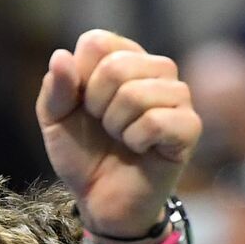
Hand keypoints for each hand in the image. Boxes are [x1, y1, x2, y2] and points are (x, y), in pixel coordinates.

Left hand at [37, 29, 200, 243]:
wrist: (102, 201)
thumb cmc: (83, 155)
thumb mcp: (55, 121)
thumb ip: (55, 89)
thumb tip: (61, 56)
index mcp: (123, 58)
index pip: (97, 42)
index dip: (79, 79)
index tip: (83, 105)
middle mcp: (155, 69)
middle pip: (116, 65)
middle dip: (96, 105)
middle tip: (104, 126)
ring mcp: (177, 96)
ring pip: (136, 93)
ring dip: (116, 125)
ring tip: (122, 138)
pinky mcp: (189, 126)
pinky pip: (156, 121)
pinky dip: (136, 140)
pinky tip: (140, 149)